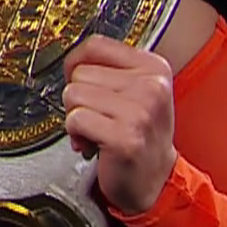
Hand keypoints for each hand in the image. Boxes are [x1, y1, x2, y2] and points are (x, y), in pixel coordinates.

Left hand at [62, 35, 178, 214]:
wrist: (156, 181)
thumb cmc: (140, 135)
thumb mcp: (136, 92)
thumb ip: (109, 68)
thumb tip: (71, 59)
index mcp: (154, 67)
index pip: (96, 45)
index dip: (76, 63)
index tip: (79, 81)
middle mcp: (152, 86)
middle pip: (80, 72)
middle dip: (79, 98)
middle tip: (98, 118)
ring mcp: (141, 111)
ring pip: (74, 94)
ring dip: (76, 117)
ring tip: (97, 131)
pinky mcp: (126, 136)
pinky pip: (75, 119)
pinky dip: (76, 133)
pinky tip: (95, 144)